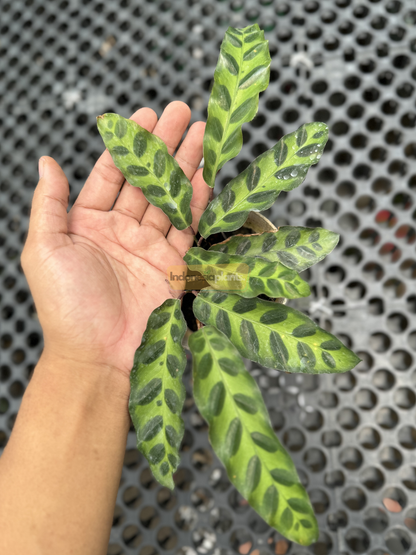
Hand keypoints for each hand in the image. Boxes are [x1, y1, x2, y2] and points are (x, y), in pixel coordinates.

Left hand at [21, 102, 208, 376]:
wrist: (98, 354)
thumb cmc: (65, 305)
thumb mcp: (44, 249)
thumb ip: (49, 203)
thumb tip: (46, 161)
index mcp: (86, 223)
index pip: (112, 173)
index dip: (129, 144)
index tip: (146, 114)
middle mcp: (119, 230)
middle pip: (146, 179)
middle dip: (165, 144)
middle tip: (183, 112)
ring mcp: (148, 246)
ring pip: (171, 196)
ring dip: (187, 165)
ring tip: (204, 133)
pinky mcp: (173, 264)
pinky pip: (188, 225)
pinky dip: (200, 199)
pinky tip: (209, 173)